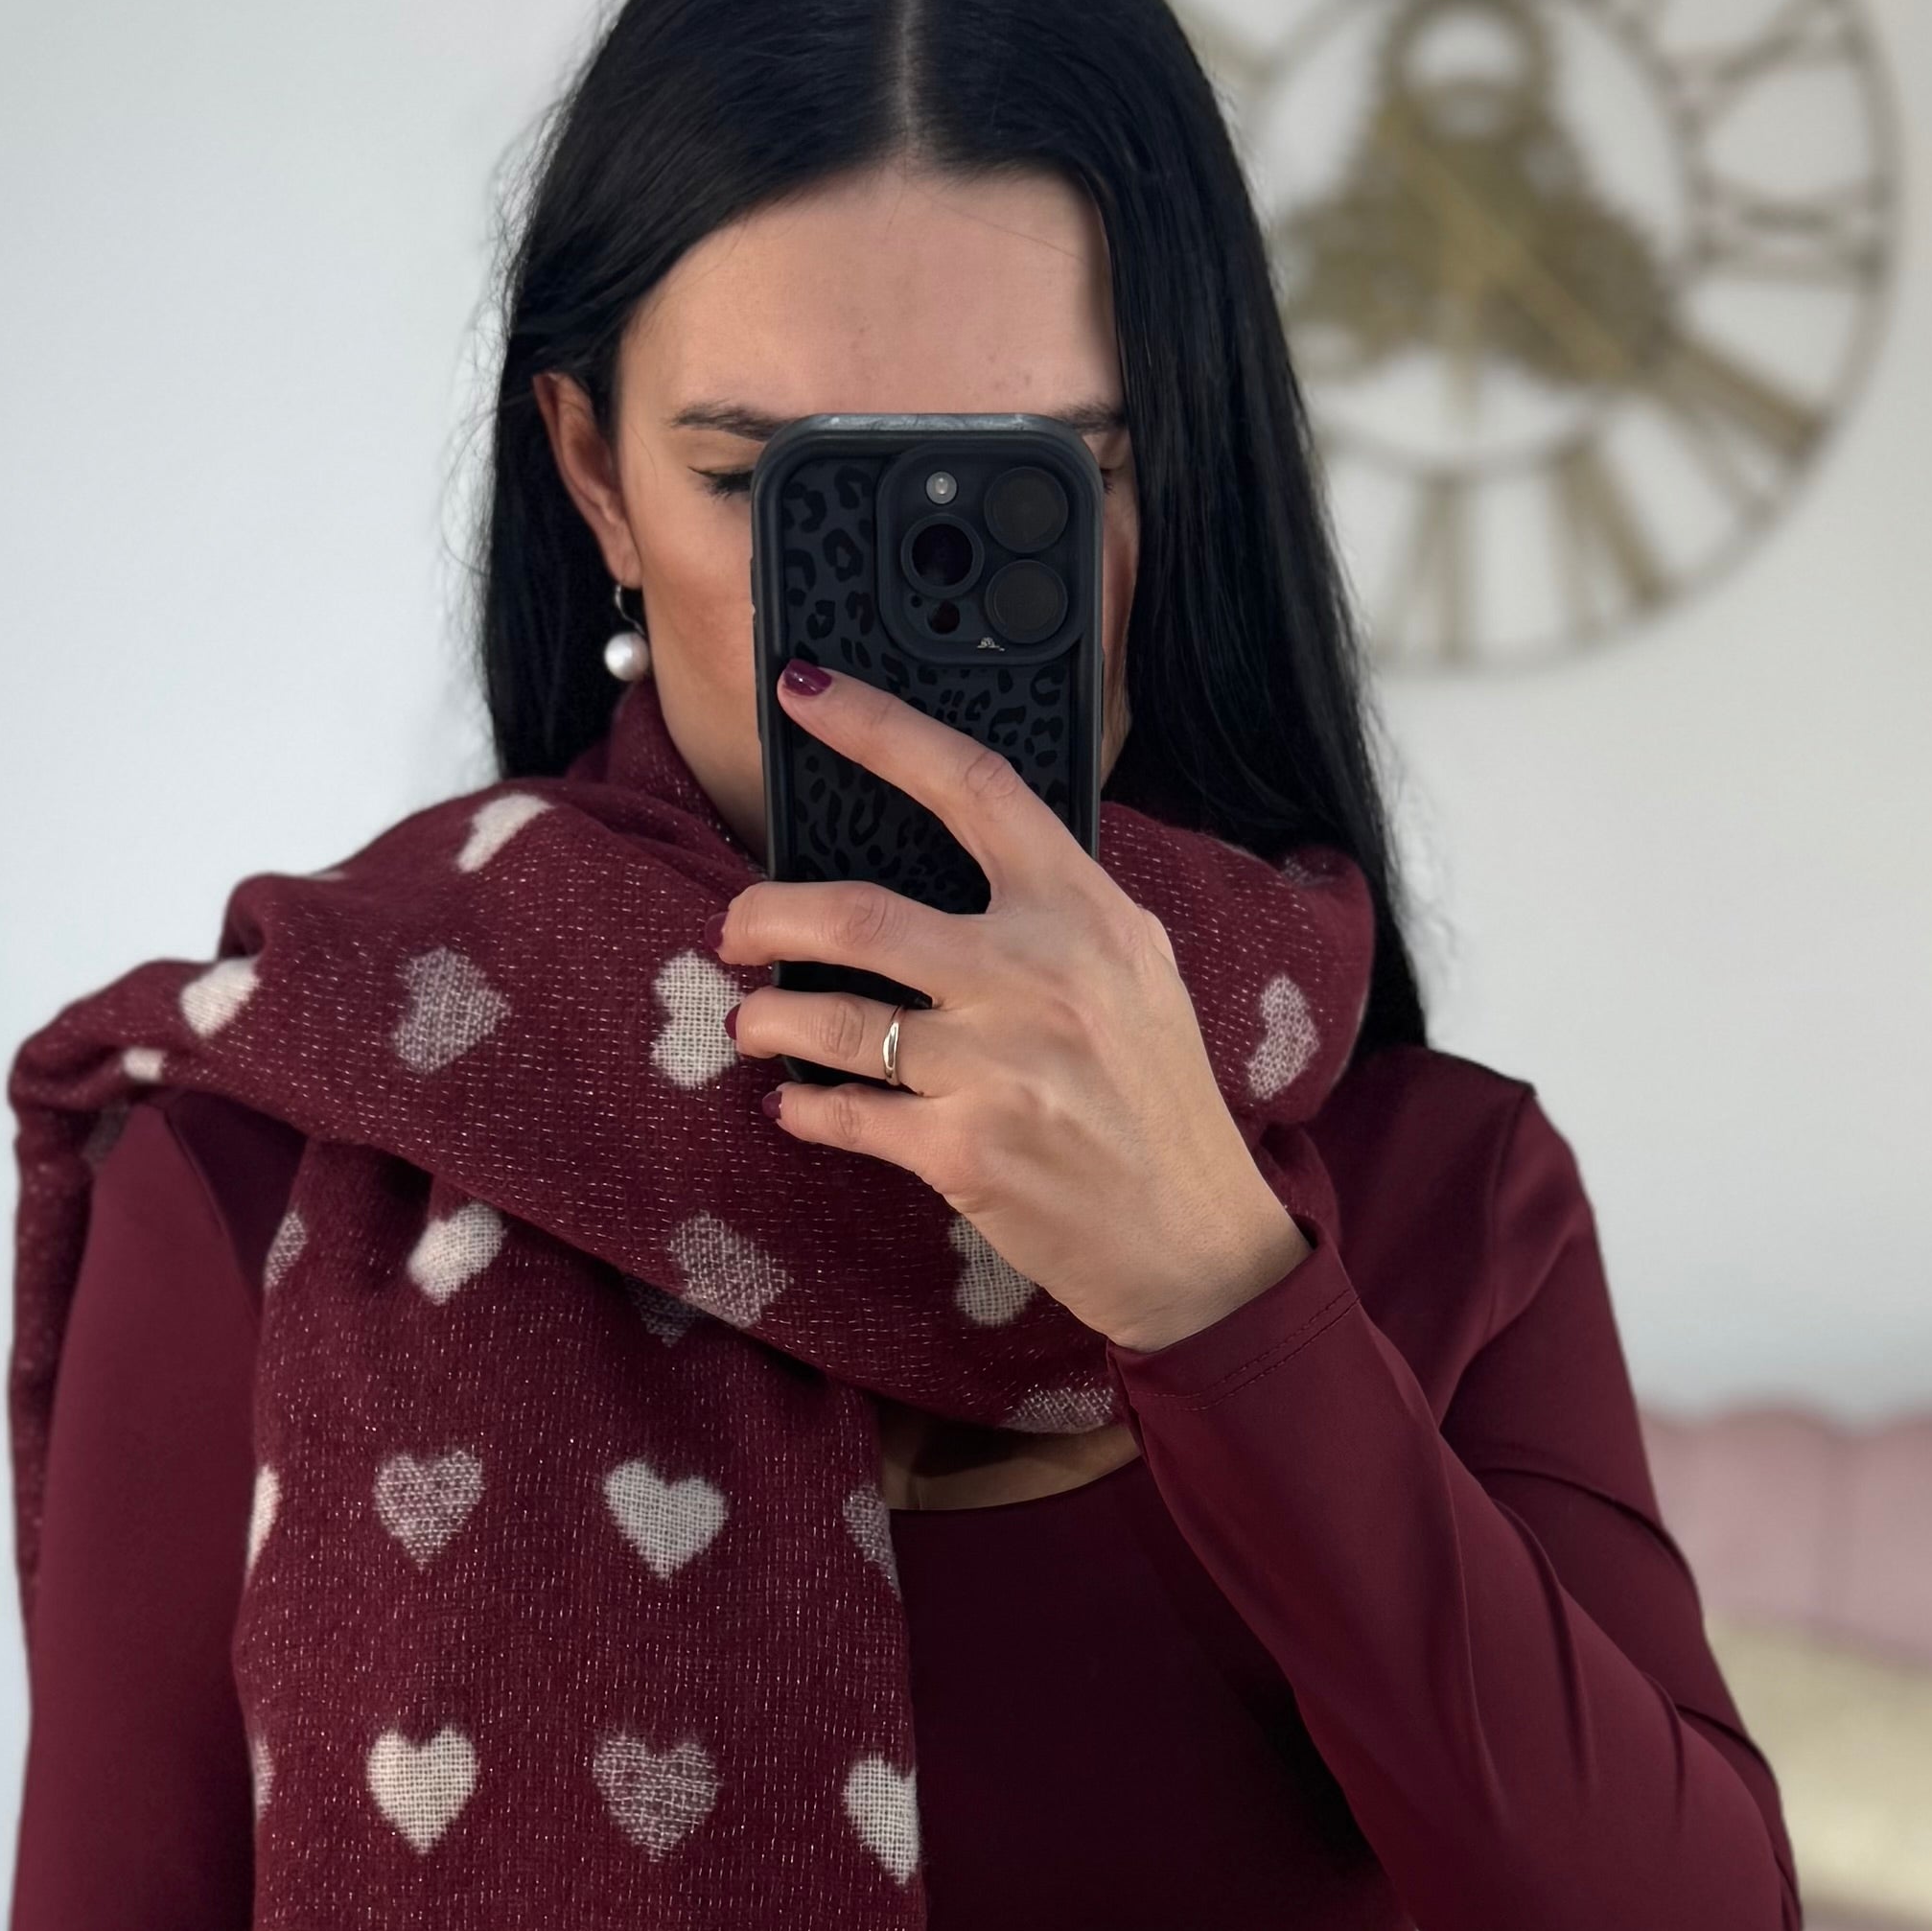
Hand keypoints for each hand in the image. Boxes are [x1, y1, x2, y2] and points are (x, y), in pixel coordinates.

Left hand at [714, 663, 1313, 1353]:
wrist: (1195, 1236)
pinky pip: (844, 1115)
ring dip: (771, 1022)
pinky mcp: (964, 1149)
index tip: (804, 694)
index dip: (876, 728)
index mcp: (1085, 913)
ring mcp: (998, 1065)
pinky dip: (805, 1109)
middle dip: (766, 914)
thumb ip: (1053, 911)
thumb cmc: (1156, 1101)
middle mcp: (1039, 975)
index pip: (972, 785)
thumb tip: (945, 860)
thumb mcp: (1134, 975)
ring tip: (756, 1026)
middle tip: (736, 924)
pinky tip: (798, 1105)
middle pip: (858, 913)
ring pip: (833, 1020)